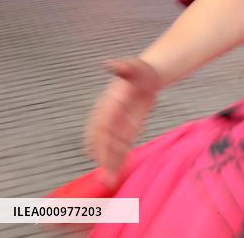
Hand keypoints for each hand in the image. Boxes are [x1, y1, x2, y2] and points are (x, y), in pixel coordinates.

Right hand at [84, 58, 160, 188]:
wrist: (149, 77)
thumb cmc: (140, 71)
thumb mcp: (134, 67)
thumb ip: (123, 67)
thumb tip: (110, 64)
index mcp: (108, 104)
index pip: (101, 124)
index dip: (98, 139)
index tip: (95, 154)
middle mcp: (109, 117)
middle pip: (104, 141)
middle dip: (103, 158)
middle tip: (104, 176)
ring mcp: (117, 125)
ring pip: (111, 148)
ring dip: (110, 164)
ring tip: (110, 181)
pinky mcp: (127, 130)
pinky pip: (122, 147)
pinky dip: (119, 159)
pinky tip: (117, 173)